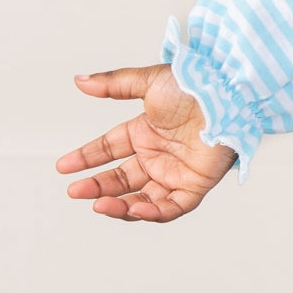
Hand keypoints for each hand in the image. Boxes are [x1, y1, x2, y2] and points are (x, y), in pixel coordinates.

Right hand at [55, 64, 238, 219]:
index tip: (63, 166)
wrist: (228, 94)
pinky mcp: (196, 184)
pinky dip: (153, 211)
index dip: (86, 158)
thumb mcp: (149, 81)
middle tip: (75, 191)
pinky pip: (172, 206)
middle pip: (121, 178)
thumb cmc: (196, 84)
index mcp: (147, 131)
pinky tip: (132, 208)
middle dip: (97, 186)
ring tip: (98, 204)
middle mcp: (159, 155)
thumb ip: (114, 83)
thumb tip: (80, 81)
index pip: (110, 149)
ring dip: (119, 205)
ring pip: (143, 198)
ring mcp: (176, 171)